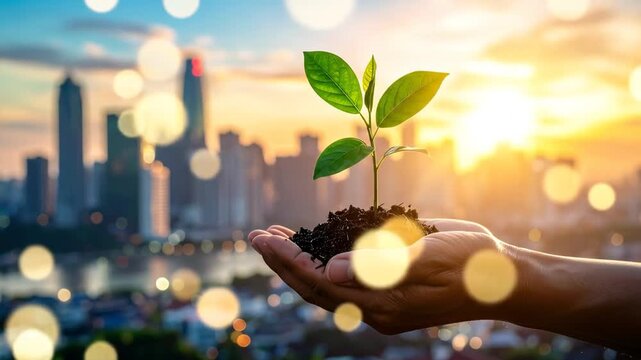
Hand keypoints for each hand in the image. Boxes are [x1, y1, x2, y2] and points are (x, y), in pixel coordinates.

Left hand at [249, 219, 507, 334]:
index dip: (289, 262)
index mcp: (382, 304)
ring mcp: (379, 294)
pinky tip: (310, 239)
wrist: (497, 276)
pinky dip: (322, 255)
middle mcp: (374, 304)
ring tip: (272, 236)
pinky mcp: (386, 281)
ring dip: (297, 258)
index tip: (265, 240)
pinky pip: (345, 273)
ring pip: (326, 280)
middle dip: (283, 261)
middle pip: (315, 286)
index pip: (321, 284)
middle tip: (255, 236)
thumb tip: (329, 270)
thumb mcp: (429, 257)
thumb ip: (382, 265)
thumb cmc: (470, 264)